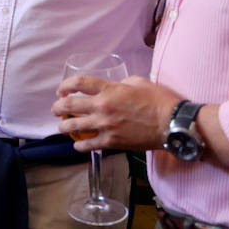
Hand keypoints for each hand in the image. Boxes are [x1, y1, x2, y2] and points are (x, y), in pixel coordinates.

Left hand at [52, 75, 180, 151]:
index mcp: (109, 90)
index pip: (79, 83)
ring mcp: (105, 126)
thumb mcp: (139, 82)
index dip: (66, 85)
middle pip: (69, 106)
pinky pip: (87, 145)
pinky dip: (79, 145)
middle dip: (58, 107)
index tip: (62, 90)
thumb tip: (115, 87)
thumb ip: (122, 83)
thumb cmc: (159, 101)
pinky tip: (78, 145)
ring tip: (62, 127)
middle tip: (56, 109)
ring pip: (73, 126)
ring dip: (64, 126)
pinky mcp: (111, 142)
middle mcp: (103, 107)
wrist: (172, 124)